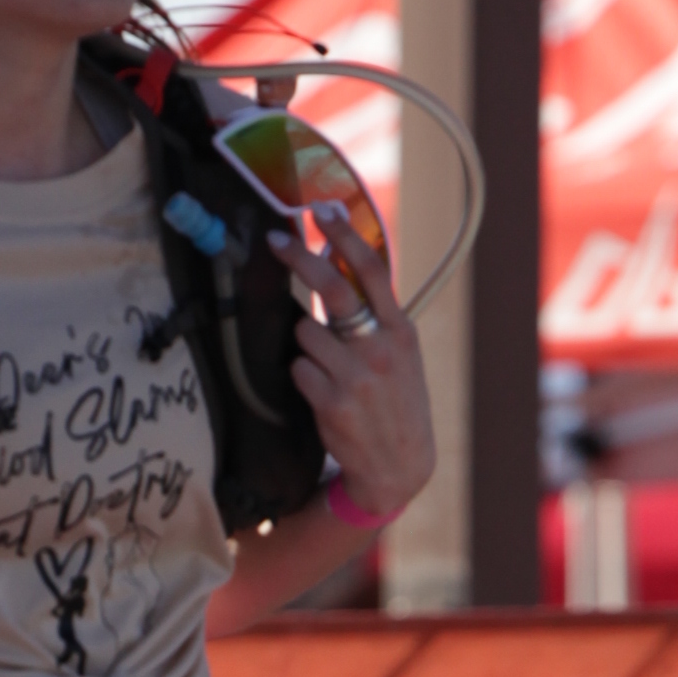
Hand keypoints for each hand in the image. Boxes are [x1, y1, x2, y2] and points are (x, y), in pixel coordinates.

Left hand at [277, 213, 434, 523]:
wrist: (399, 466)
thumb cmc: (395, 400)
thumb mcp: (398, 351)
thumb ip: (372, 307)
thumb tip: (336, 253)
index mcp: (400, 331)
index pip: (372, 271)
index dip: (344, 236)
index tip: (322, 210)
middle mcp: (381, 349)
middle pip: (332, 288)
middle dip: (300, 259)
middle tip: (277, 243)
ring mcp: (356, 377)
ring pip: (305, 332)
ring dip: (306, 344)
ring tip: (327, 368)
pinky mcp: (332, 403)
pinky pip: (297, 368)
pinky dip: (302, 375)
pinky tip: (321, 392)